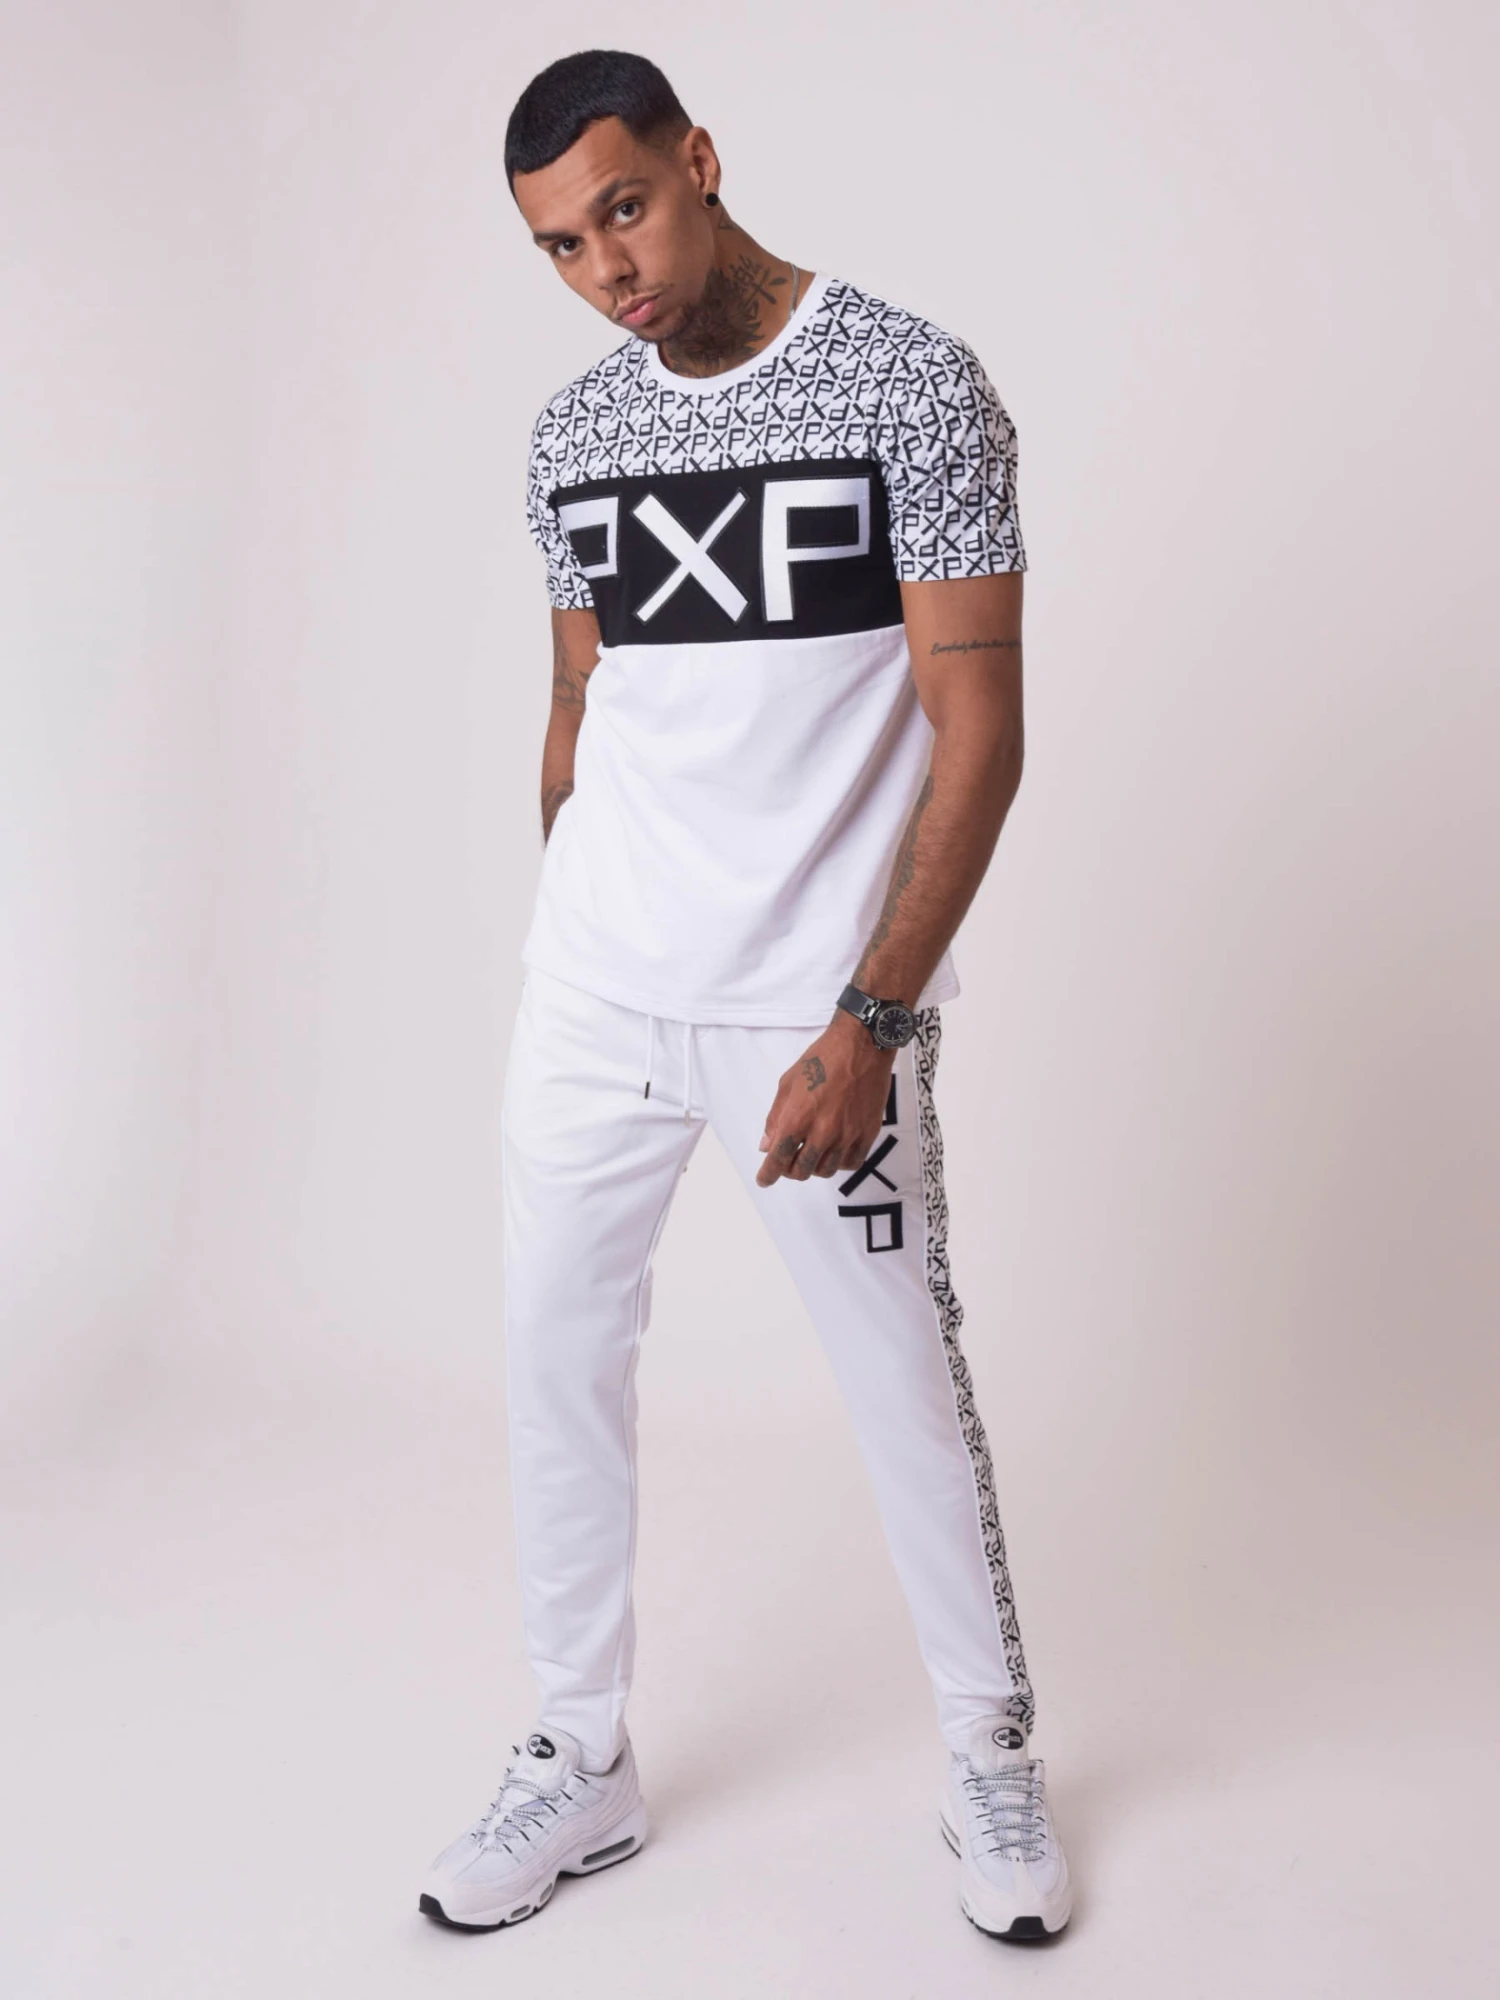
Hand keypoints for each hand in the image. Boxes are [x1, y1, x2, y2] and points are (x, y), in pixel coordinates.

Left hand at [755, 1011, 896, 1187]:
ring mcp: (847, 1135)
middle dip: (790, 1170)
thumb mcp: (788, 1082)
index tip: (764, 1180)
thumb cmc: (821, 1058)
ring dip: (814, 1166)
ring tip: (812, 1152)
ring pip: (826, 1170)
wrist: (862, 1046)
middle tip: (788, 1161)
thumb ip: (776, 1117)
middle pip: (801, 1171)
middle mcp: (822, 1132)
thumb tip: (767, 1144)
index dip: (768, 1175)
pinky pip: (851, 1163)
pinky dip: (839, 1162)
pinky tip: (834, 1151)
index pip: (778, 1159)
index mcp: (797, 1118)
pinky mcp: (867, 1133)